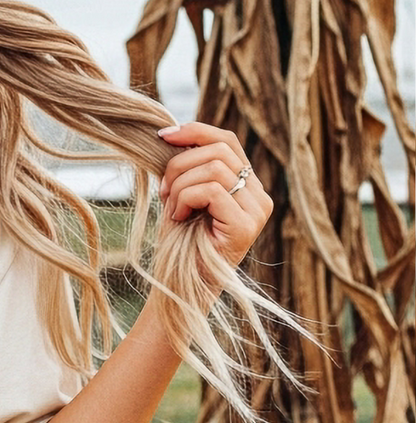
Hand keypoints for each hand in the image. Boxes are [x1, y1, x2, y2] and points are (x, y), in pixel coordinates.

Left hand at [156, 121, 272, 267]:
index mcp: (246, 186)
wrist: (177, 290)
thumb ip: (186, 170)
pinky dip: (187, 199)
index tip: (162, 136)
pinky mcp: (246, 226)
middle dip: (179, 165)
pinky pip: (214, 190)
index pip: (226, 141)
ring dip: (180, 185)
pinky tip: (178, 217)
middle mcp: (259, 196)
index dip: (194, 132)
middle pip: (220, 150)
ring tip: (171, 209)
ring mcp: (257, 211)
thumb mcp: (180, 199)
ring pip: (216, 169)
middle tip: (162, 192)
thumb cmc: (178, 248)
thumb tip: (173, 134)